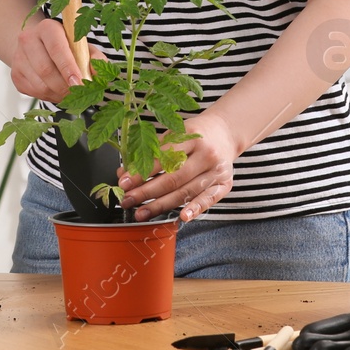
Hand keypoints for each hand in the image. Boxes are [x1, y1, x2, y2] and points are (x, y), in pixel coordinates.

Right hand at [9, 17, 100, 103]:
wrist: (40, 46)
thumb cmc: (66, 46)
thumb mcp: (82, 46)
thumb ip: (94, 57)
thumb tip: (96, 73)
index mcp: (47, 28)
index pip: (57, 48)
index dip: (68, 68)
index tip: (79, 82)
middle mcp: (28, 39)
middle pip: (45, 69)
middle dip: (64, 86)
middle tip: (78, 94)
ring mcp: (18, 57)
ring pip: (40, 84)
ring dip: (58, 94)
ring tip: (70, 94)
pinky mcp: (15, 74)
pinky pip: (34, 92)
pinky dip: (49, 97)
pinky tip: (58, 92)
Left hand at [119, 111, 237, 222]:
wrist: (225, 132)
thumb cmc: (195, 134)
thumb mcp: (173, 134)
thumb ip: (151, 153)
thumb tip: (125, 173)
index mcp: (191, 136)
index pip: (163, 157)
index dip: (142, 172)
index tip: (124, 183)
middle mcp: (206, 154)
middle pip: (173, 178)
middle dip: (147, 192)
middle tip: (128, 201)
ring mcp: (217, 170)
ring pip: (186, 191)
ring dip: (161, 205)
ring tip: (141, 212)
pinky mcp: (224, 184)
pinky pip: (208, 199)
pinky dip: (195, 209)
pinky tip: (182, 217)